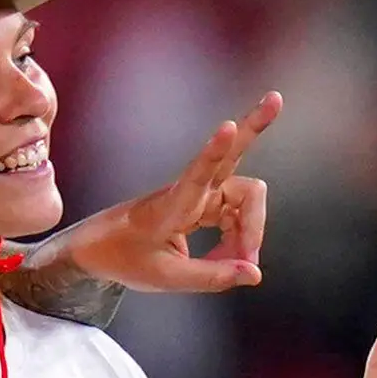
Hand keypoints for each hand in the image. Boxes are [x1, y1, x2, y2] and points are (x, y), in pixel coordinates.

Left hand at [44, 90, 279, 293]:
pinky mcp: (204, 201)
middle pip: (232, 155)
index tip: (227, 126)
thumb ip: (212, 276)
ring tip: (237, 264)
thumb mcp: (166, 278)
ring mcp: (199, 193)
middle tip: (276, 99)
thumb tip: (255, 273)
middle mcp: (190, 191)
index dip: (215, 151)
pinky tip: (230, 258)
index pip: (197, 174)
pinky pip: (237, 214)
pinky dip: (240, 237)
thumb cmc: (126, 258)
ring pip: (245, 198)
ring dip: (250, 230)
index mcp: (171, 206)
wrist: (100, 249)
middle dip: (254, 128)